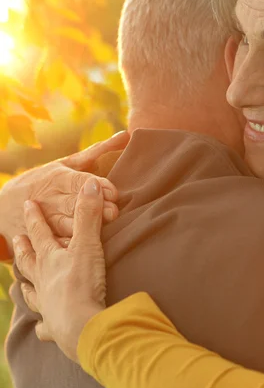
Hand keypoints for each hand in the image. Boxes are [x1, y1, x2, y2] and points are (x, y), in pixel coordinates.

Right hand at [0, 131, 128, 253]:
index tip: (114, 193)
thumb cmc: (44, 180)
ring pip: (64, 228)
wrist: (3, 205)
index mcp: (57, 178)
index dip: (97, 186)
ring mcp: (43, 221)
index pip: (78, 182)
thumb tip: (127, 134)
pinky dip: (66, 250)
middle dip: (94, 210)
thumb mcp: (67, 164)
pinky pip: (54, 246)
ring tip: (100, 233)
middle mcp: (50, 199)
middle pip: (74, 205)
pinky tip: (80, 253)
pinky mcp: (39, 239)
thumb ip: (98, 151)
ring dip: (82, 231)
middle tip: (113, 213)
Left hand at [13, 177, 107, 362]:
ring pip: (32, 293)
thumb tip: (90, 184)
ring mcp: (46, 305)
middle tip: (16, 240)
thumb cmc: (83, 283)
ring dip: (27, 287)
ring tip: (22, 284)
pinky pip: (45, 326)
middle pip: (29, 262)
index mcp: (50, 259)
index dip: (35, 218)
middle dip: (23, 249)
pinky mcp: (54, 328)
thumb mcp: (88, 244)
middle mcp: (43, 281)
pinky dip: (42, 325)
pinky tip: (40, 327)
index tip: (28, 204)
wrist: (81, 326)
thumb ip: (89, 214)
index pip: (40, 233)